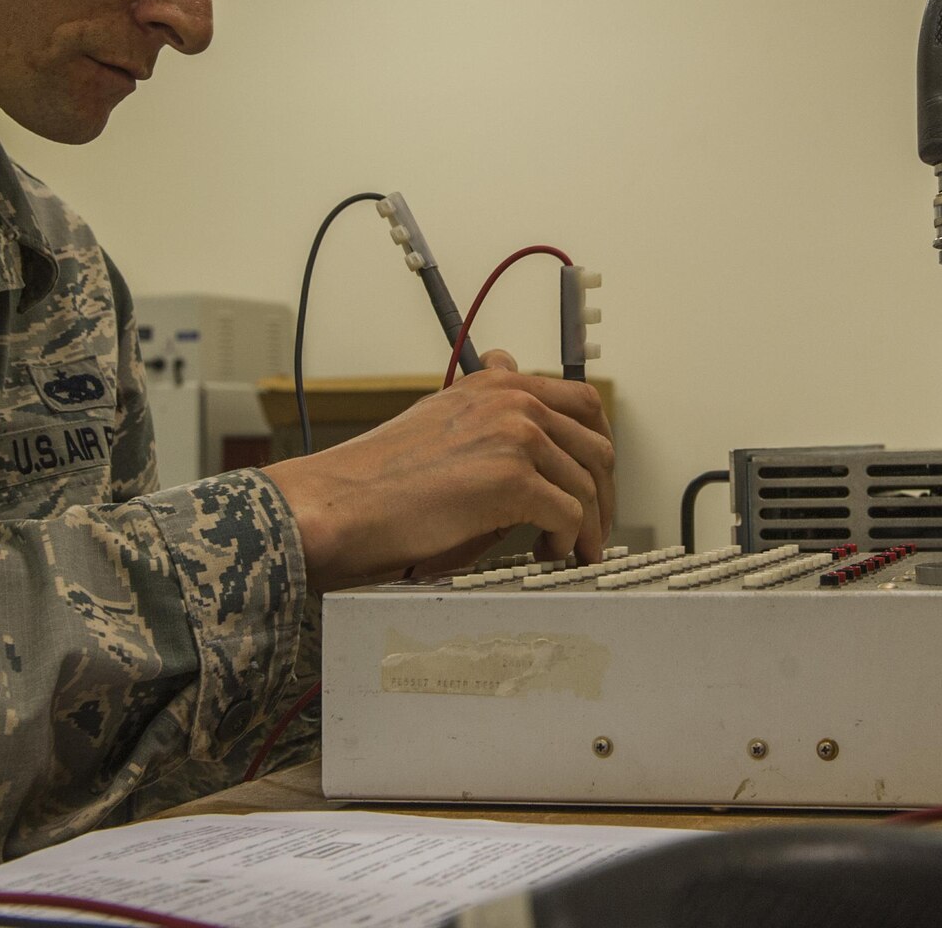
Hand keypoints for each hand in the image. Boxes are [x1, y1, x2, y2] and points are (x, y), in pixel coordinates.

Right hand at [265, 350, 614, 592]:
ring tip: (570, 552)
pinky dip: (567, 543)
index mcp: (496, 383)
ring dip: (587, 526)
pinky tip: (547, 556)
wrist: (338, 505)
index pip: (581, 402)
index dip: (598, 446)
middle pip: (596, 444)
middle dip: (603, 492)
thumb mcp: (440, 423)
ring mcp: (515, 436)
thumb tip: (529, 429)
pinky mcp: (513, 481)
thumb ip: (489, 418)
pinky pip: (569, 516)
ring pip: (586, 484)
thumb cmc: (379, 479)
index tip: (595, 480)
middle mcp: (511, 400)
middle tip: (593, 527)